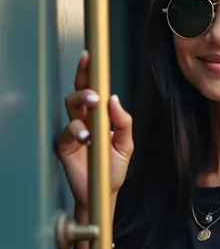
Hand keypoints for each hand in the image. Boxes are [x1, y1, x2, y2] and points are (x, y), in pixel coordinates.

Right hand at [55, 51, 133, 209]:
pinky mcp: (64, 145)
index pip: (92, 90)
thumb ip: (123, 122)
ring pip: (71, 107)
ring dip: (81, 104)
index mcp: (98, 117)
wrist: (104, 191)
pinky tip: (86, 136)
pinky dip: (76, 131)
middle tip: (94, 91)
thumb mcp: (125, 144)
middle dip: (83, 84)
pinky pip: (66, 132)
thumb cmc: (112, 168)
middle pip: (78, 93)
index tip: (90, 58)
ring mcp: (73, 131)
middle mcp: (84, 120)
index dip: (89, 73)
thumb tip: (114, 99)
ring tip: (93, 108)